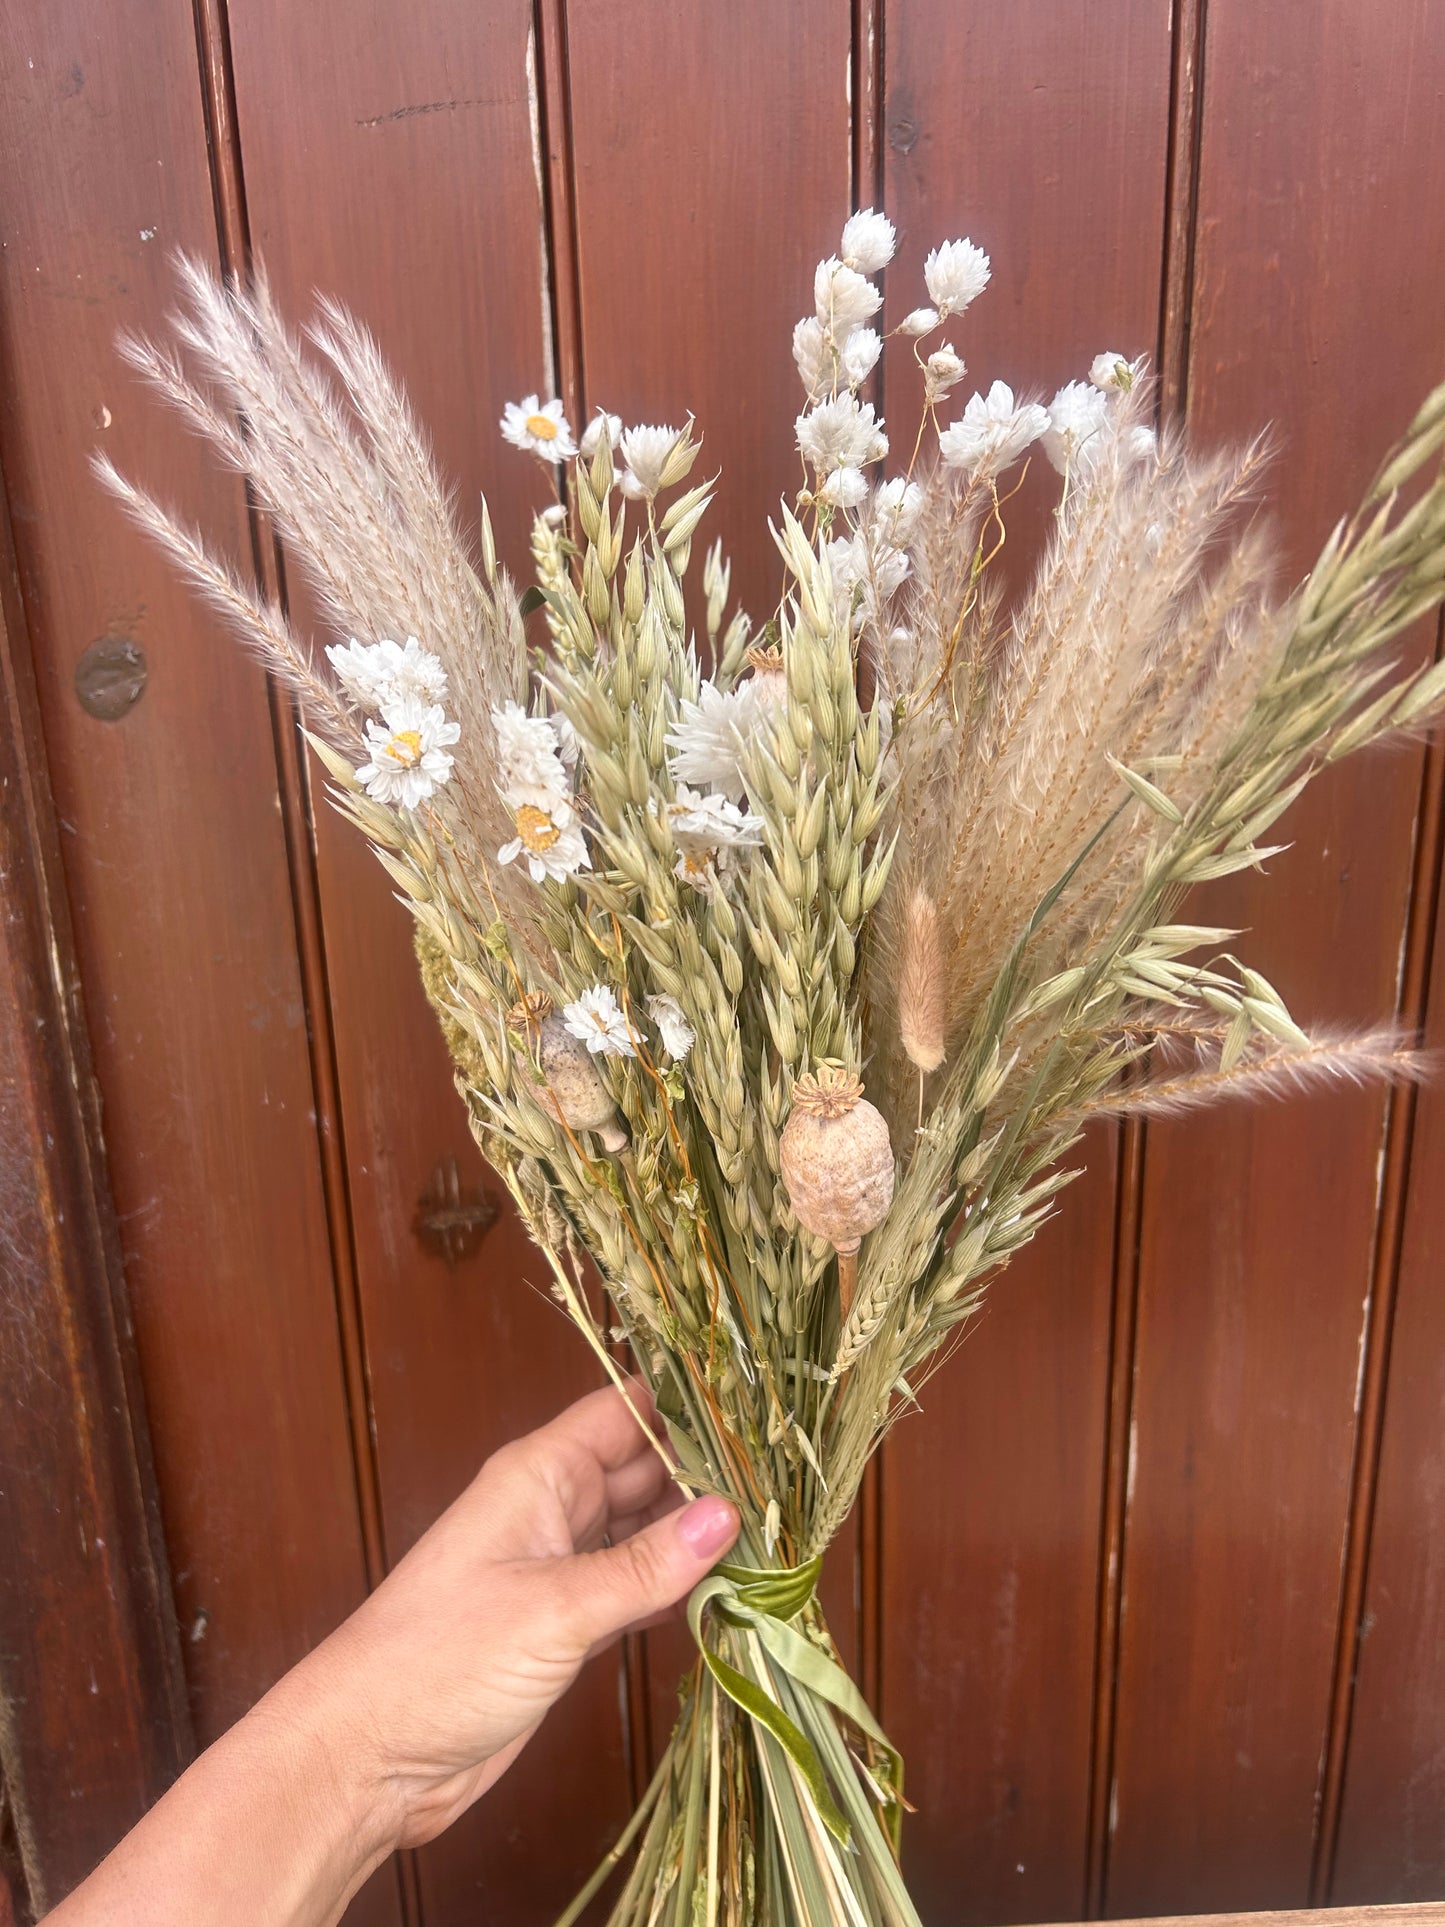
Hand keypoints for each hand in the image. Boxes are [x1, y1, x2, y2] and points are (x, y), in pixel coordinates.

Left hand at [290, 1383, 739, 1852]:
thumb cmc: (439, 1659)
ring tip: (776, 1542)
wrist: (366, 1756)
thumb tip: (728, 1515)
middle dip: (709, 1477)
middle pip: (645, 1471)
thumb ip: (644, 1566)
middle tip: (789, 1490)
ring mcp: (557, 1569)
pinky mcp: (563, 1626)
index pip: (626, 1412)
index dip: (689, 1406)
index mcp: (539, 1474)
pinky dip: (675, 1591)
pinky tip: (726, 1598)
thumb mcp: (554, 1609)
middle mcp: (552, 1509)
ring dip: (698, 1540)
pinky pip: (633, 1588)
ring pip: (644, 1533)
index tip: (761, 1412)